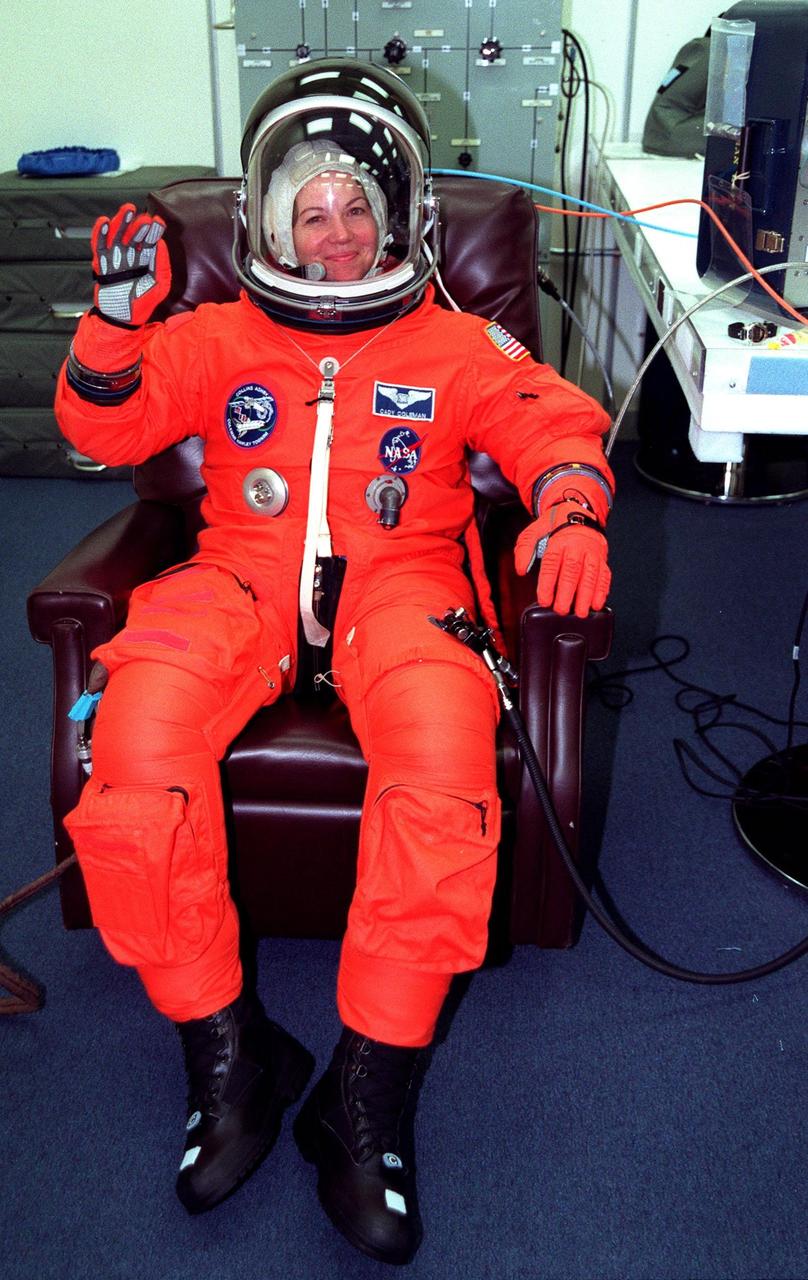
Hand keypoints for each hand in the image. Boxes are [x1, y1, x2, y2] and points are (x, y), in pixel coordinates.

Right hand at [91, 203, 170, 324]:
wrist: (122, 319)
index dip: (153, 230)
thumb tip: (161, 244)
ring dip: (121, 222)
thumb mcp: (159, 286)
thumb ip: (162, 266)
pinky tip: (104, 222)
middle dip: (138, 224)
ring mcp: (116, 259)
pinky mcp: (103, 264)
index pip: (150, 241)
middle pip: (133, 235)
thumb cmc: (142, 304)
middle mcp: (131, 257)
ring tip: (127, 211)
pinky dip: (100, 234)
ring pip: (117, 236)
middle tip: (142, 216)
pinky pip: (100, 246)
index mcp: (146, 261)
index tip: (157, 221)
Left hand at [515, 502, 610, 617]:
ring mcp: (592, 553)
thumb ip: (524, 549)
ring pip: (591, 575)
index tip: (544, 600)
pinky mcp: (602, 559)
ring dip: (587, 596)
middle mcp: (577, 546)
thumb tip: (521, 569)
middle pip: (573, 571)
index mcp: (559, 540)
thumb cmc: (555, 525)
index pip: (552, 564)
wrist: (579, 512)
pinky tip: (596, 604)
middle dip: (567, 593)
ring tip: (581, 612)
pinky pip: (605, 575)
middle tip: (562, 610)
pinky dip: (602, 591)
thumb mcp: (534, 531)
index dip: (548, 584)